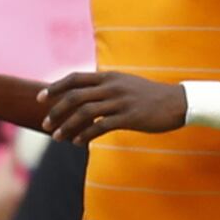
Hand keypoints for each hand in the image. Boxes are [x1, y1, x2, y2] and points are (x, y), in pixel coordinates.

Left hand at [40, 70, 189, 143]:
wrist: (179, 102)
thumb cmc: (149, 96)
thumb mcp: (125, 84)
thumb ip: (103, 87)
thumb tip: (80, 97)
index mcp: (109, 77)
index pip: (74, 78)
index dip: (55, 88)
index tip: (40, 99)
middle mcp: (113, 86)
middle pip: (75, 97)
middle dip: (56, 111)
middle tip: (45, 125)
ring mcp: (121, 101)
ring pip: (85, 113)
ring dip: (67, 126)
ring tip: (57, 138)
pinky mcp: (130, 117)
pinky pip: (101, 126)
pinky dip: (85, 135)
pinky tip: (77, 142)